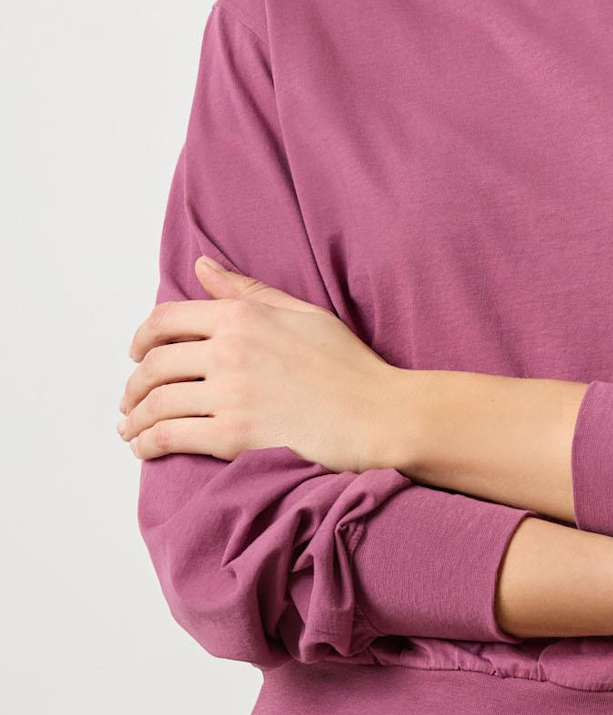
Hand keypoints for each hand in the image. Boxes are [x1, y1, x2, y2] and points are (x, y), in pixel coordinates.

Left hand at [116, 255, 398, 473]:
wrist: (379, 415)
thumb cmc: (348, 365)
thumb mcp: (301, 313)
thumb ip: (246, 291)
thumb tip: (201, 266)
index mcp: (243, 317)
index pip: (166, 320)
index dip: (141, 337)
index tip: (136, 353)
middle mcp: (229, 351)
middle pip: (154, 365)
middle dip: (133, 385)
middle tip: (131, 399)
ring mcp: (230, 394)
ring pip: (156, 403)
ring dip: (134, 418)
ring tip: (131, 428)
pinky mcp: (233, 436)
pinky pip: (171, 437)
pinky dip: (148, 443)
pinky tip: (145, 448)